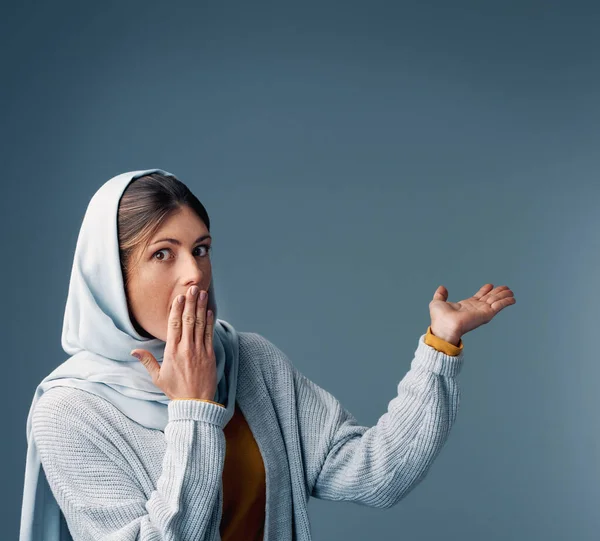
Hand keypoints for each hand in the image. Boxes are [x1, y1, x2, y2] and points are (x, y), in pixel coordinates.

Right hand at [130, 285, 216, 400]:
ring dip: (200, 308)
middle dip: (190, 303)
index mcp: (172, 352)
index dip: (176, 310)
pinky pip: (209, 334)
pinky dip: (210, 322)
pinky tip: (209, 311)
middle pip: (188, 321)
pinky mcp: (210, 355)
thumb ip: (147, 361)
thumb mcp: (158, 377)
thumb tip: (133, 351)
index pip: (174, 326)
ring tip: (202, 294)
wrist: (195, 403)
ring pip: (200, 325)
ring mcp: (199, 351)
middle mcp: (186, 348)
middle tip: (192, 288)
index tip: (179, 297)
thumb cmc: (175, 390)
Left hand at [429, 284, 515, 344]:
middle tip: (505, 287)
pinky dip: (506, 302)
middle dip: (497, 292)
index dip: (484, 290)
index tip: (490, 285)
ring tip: (510, 291)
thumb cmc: (439, 318)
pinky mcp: (486, 313)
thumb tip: (442, 288)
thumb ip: (440, 295)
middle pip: (489, 298)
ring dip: (504, 295)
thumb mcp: (437, 302)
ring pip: (496, 300)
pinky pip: (499, 305)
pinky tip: (512, 298)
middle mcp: (475, 308)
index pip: (478, 297)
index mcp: (466, 305)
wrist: (444, 326)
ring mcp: (482, 311)